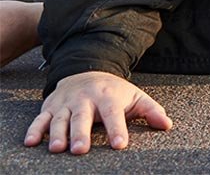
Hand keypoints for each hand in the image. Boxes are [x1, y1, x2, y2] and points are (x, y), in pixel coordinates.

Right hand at [24, 71, 172, 153]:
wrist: (87, 71)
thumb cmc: (114, 91)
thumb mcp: (135, 96)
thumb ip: (151, 110)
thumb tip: (167, 125)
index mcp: (108, 97)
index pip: (114, 114)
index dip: (117, 129)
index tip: (120, 144)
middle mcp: (86, 99)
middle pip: (83, 117)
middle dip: (81, 133)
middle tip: (81, 150)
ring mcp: (66, 103)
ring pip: (60, 119)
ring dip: (57, 133)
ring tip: (57, 148)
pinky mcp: (50, 107)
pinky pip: (40, 119)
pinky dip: (34, 130)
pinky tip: (31, 142)